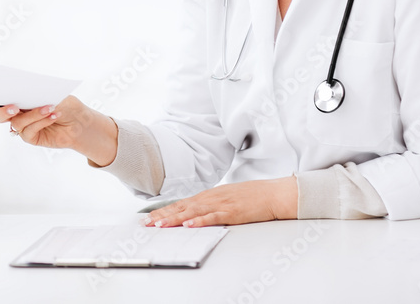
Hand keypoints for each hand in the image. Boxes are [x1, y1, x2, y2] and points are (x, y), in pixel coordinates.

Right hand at [0, 96, 118, 165]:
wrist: (80, 122)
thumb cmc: (66, 105)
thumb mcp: (53, 93)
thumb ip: (37, 93)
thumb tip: (25, 92)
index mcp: (20, 99)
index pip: (1, 98)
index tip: (1, 93)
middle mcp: (19, 114)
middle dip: (3, 111)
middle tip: (14, 107)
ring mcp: (24, 126)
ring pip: (17, 123)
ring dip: (33, 114)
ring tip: (49, 108)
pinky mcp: (32, 138)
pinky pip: (29, 131)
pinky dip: (41, 122)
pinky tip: (52, 116)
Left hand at [142, 177, 297, 227]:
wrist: (273, 194)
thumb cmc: (252, 196)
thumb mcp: (226, 197)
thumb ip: (211, 204)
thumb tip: (196, 212)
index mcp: (209, 195)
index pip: (182, 203)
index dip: (165, 210)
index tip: (150, 217)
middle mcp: (211, 198)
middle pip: (182, 207)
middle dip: (163, 215)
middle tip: (146, 223)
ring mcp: (221, 204)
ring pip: (193, 212)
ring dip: (175, 218)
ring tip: (160, 224)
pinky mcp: (232, 212)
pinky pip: (213, 217)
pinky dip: (200, 221)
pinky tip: (189, 225)